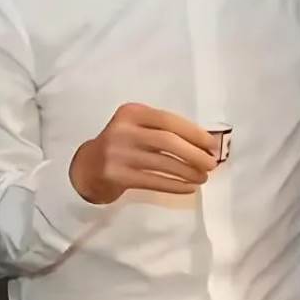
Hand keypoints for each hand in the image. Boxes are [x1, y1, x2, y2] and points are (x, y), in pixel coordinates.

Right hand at [69, 103, 217, 203]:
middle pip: (168, 142)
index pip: (169, 120)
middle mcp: (123, 130)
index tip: (212, 145)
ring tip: (203, 177)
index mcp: (132, 112)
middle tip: (211, 164)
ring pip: (163, 163)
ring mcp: (119, 154)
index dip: (194, 133)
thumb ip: (163, 129)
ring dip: (188, 172)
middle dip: (194, 153)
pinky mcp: (117, 176)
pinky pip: (154, 181)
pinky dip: (175, 185)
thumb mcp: (137, 127)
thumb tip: (204, 142)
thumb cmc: (123, 144)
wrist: (88, 167)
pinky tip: (188, 187)